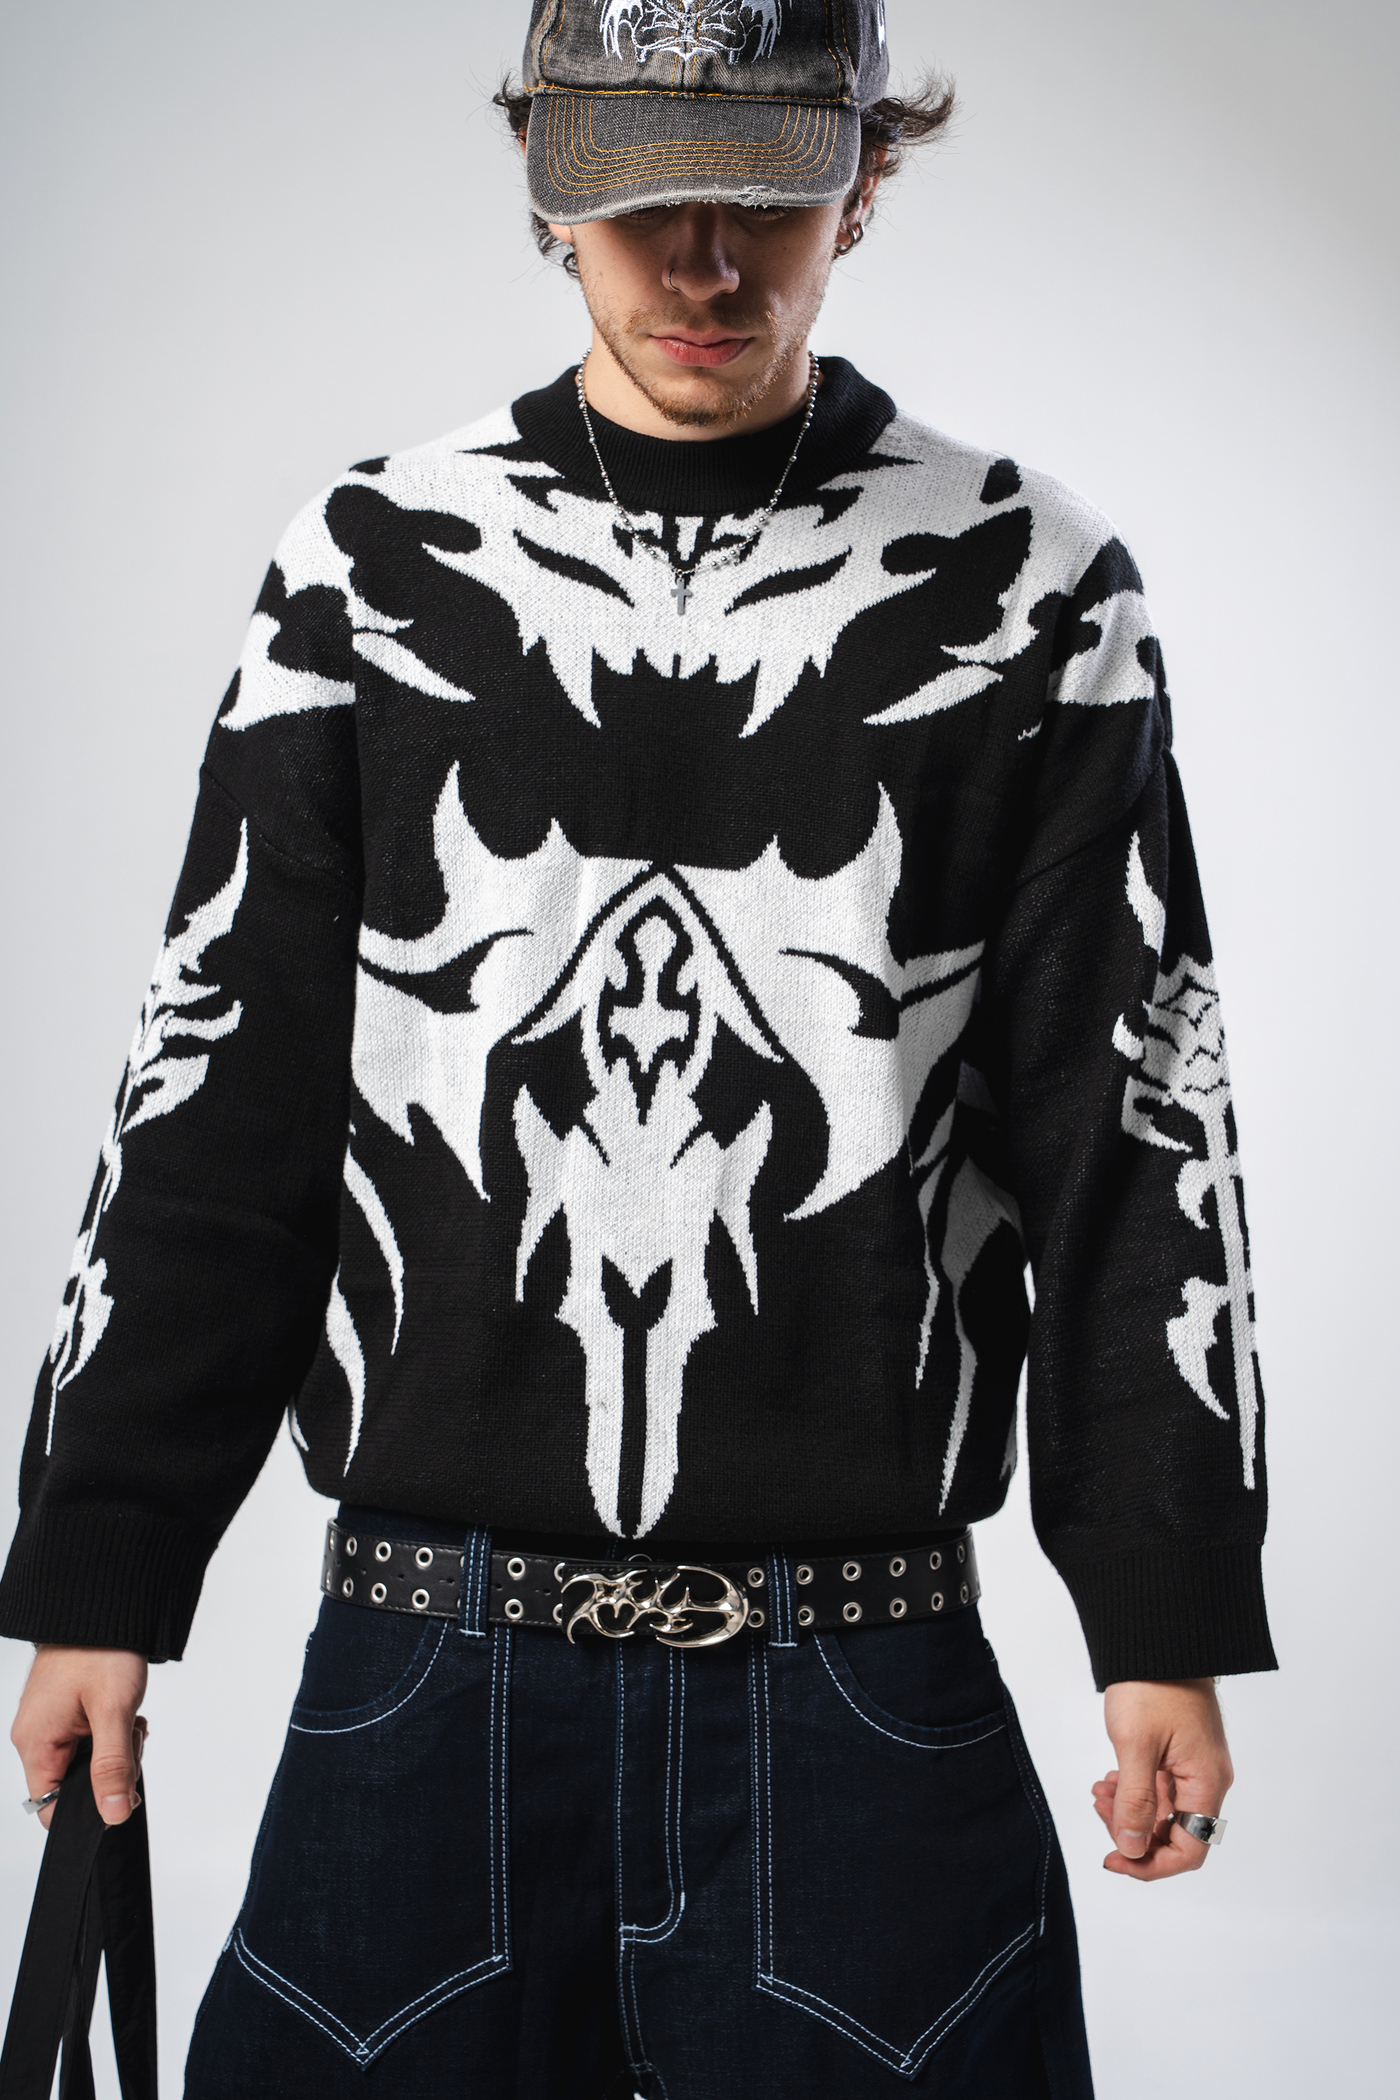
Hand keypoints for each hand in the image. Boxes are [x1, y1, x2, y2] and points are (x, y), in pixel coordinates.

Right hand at [11, 1645, 148, 1830]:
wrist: (101, 1604)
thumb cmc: (100, 1649)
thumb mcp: (114, 1712)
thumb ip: (113, 1767)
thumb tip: (114, 1815)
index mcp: (36, 1743)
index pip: (51, 1808)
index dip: (89, 1809)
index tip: (121, 1790)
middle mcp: (35, 1736)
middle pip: (72, 1786)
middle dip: (109, 1771)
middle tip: (130, 1738)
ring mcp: (49, 1722)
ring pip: (85, 1762)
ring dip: (115, 1750)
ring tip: (129, 1720)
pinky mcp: (64, 1710)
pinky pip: (88, 1740)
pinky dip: (111, 1733)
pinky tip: (125, 1713)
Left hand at [1094, 1678, 1232, 1881]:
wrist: (1158, 1637)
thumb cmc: (1153, 1683)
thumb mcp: (1136, 1746)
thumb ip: (1135, 1802)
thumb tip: (1132, 1849)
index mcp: (1207, 1782)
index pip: (1189, 1850)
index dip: (1150, 1864)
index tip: (1113, 1858)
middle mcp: (1208, 1779)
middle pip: (1177, 1834)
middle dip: (1135, 1833)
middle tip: (1099, 1809)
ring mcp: (1195, 1764)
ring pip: (1166, 1811)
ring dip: (1131, 1810)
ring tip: (1100, 1792)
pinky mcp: (1181, 1751)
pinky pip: (1162, 1787)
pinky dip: (1135, 1790)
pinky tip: (1111, 1780)